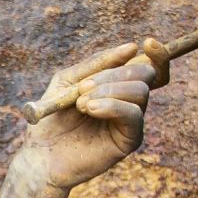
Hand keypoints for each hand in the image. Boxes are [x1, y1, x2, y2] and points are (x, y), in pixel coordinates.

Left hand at [8, 42, 159, 197]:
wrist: (41, 154)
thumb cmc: (51, 118)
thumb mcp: (68, 82)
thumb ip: (96, 64)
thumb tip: (132, 47)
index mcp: (117, 86)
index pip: (149, 66)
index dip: (157, 53)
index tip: (148, 42)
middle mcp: (128, 102)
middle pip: (145, 74)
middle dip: (115, 74)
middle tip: (83, 88)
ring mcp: (130, 121)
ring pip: (140, 92)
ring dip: (109, 91)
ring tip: (81, 104)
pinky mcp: (129, 140)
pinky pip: (134, 114)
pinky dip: (112, 106)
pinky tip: (91, 110)